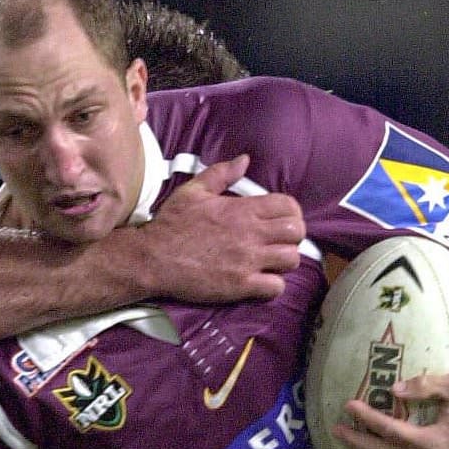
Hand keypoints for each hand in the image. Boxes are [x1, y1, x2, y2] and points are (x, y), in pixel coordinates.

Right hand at [138, 155, 303, 301]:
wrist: (152, 258)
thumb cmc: (171, 224)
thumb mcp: (193, 191)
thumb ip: (221, 173)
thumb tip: (244, 160)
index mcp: (242, 209)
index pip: (288, 206)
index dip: (291, 213)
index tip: (281, 220)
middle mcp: (250, 233)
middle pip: (296, 232)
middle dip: (293, 237)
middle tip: (279, 242)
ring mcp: (247, 260)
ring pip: (291, 259)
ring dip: (285, 261)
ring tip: (271, 263)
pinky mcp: (241, 285)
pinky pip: (276, 287)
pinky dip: (273, 286)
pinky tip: (261, 282)